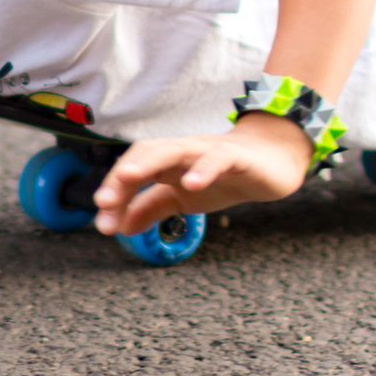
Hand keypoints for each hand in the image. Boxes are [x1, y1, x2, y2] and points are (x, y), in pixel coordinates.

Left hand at [92, 115, 314, 236]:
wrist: (272, 161)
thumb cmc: (222, 176)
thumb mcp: (182, 198)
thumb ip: (151, 208)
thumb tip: (120, 226)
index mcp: (166, 162)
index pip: (133, 170)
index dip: (115, 192)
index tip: (103, 222)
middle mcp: (182, 151)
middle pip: (145, 154)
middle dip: (122, 176)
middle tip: (103, 202)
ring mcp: (208, 151)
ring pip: (174, 149)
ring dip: (149, 163)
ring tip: (129, 177)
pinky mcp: (237, 156)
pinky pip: (218, 158)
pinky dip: (203, 168)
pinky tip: (191, 184)